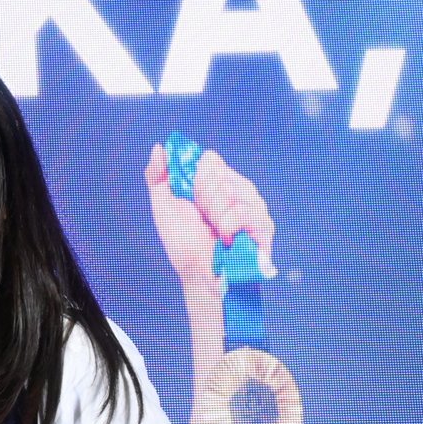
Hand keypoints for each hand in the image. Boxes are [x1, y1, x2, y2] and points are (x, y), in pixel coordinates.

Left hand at [144, 142, 275, 294]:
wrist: (198, 274)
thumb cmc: (184, 243)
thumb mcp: (164, 206)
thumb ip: (158, 176)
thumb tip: (159, 148)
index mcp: (217, 182)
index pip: (210, 160)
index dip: (196, 178)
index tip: (189, 196)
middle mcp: (238, 189)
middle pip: (219, 172)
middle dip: (203, 197)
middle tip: (202, 217)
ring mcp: (254, 205)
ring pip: (231, 189)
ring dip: (214, 214)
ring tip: (214, 230)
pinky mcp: (264, 224)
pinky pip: (244, 212)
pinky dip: (228, 227)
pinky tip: (226, 238)